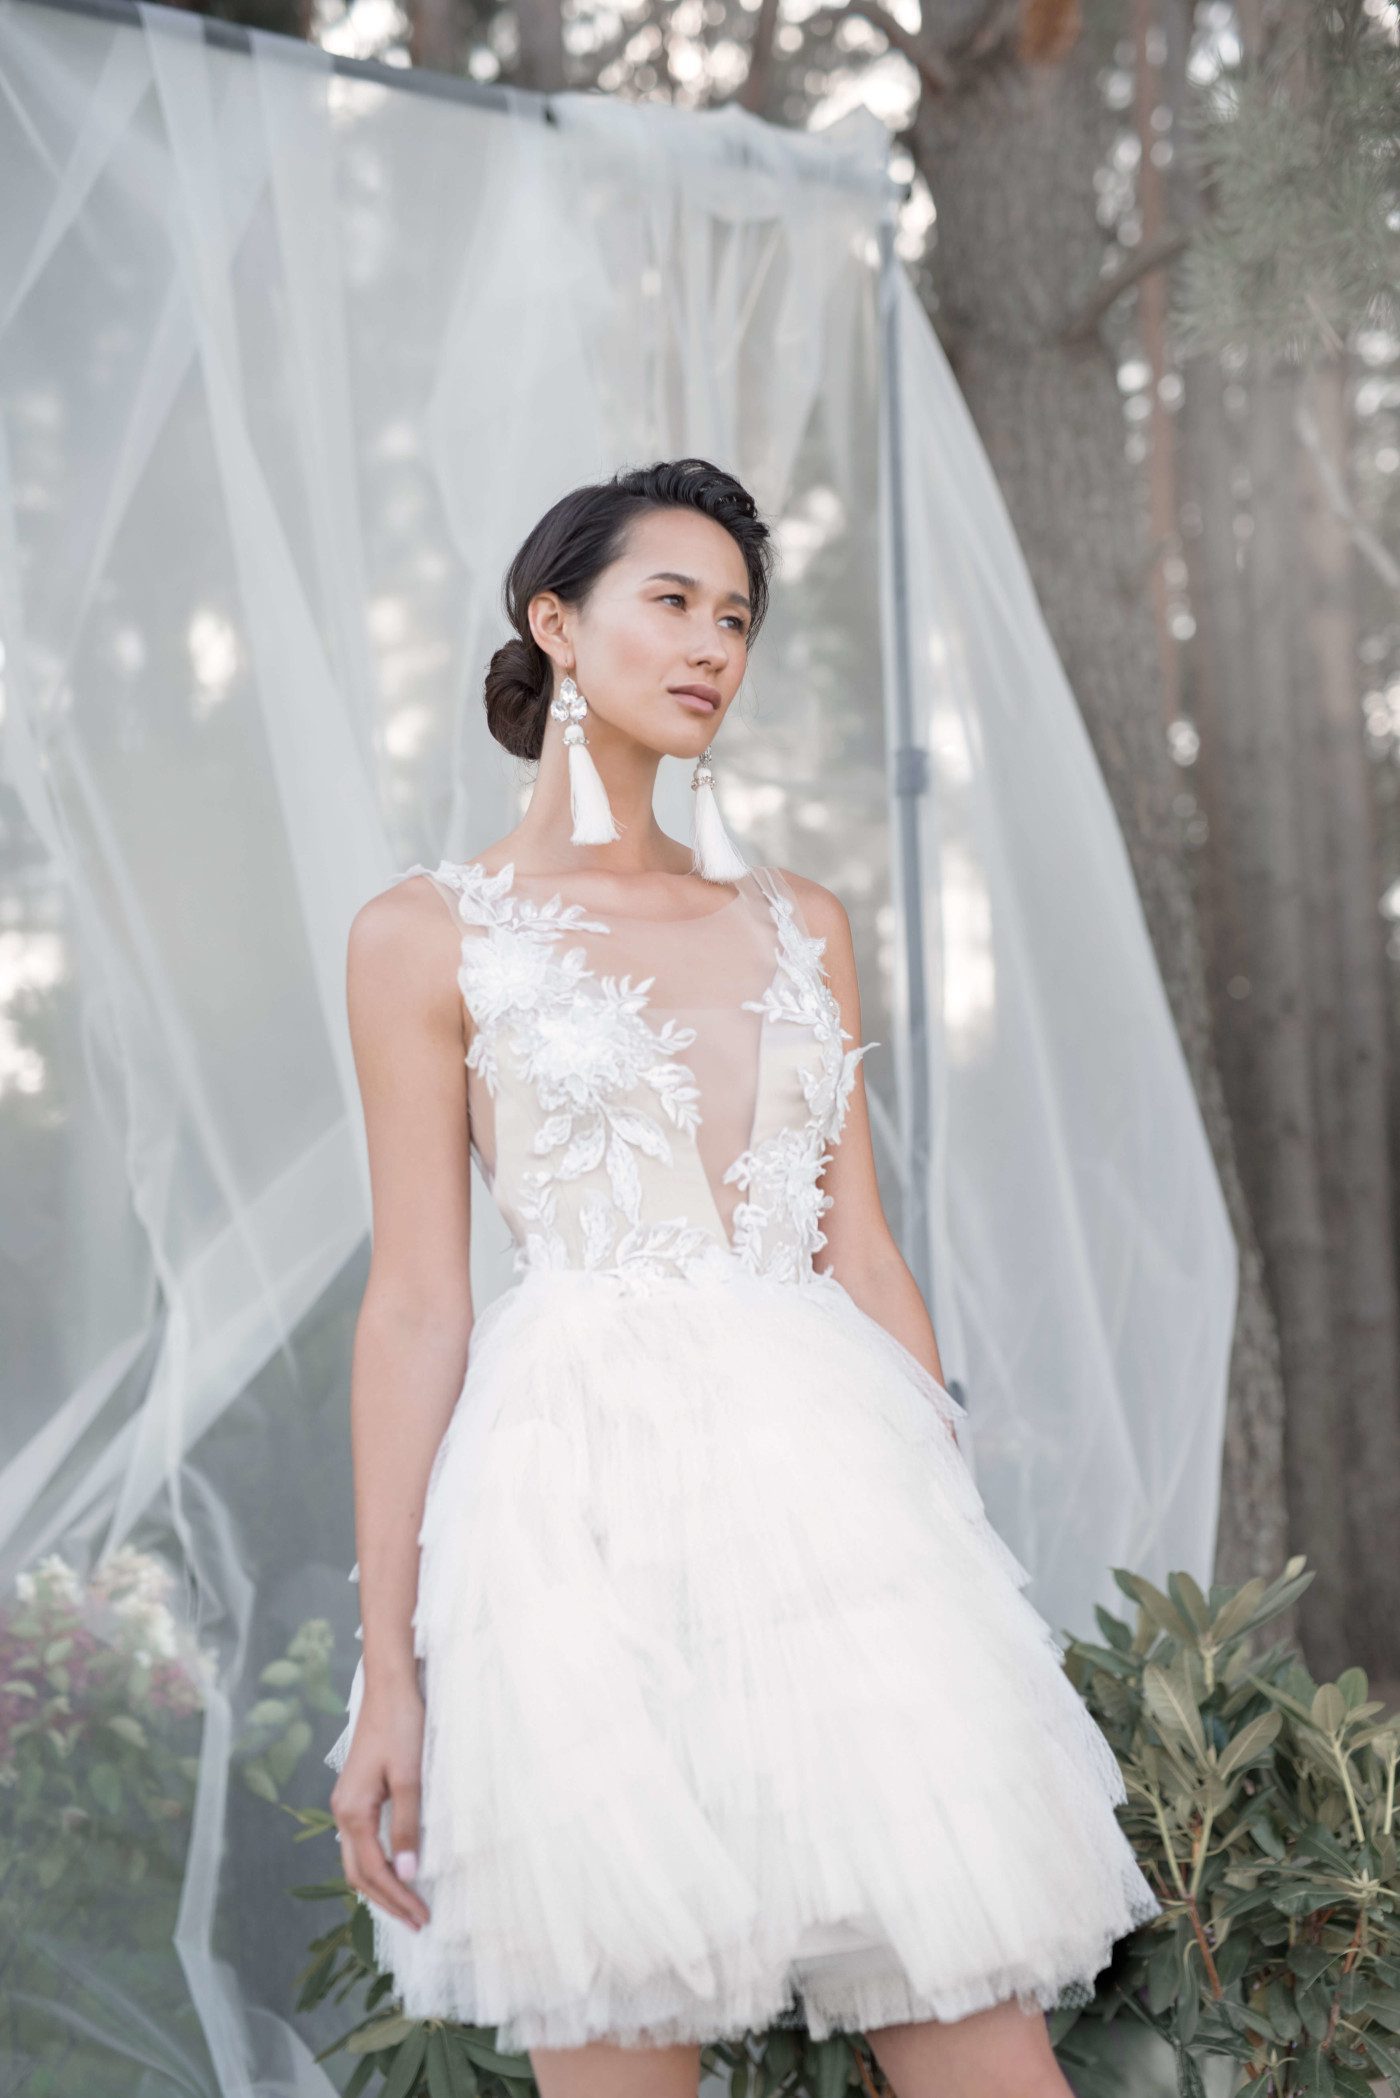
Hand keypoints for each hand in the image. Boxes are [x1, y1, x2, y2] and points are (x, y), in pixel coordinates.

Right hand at [330, 1680, 431, 1929]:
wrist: (390, 1685)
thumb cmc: (402, 1725)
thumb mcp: (411, 1776)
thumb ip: (408, 1826)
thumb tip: (408, 1873)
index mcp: (352, 1811)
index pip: (374, 1871)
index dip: (398, 1898)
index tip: (423, 1918)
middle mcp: (342, 1812)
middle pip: (359, 1874)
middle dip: (387, 1901)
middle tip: (417, 1923)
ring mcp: (347, 1804)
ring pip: (357, 1860)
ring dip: (381, 1886)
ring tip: (408, 1906)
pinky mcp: (357, 1795)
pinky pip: (363, 1843)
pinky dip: (378, 1865)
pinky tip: (397, 1869)